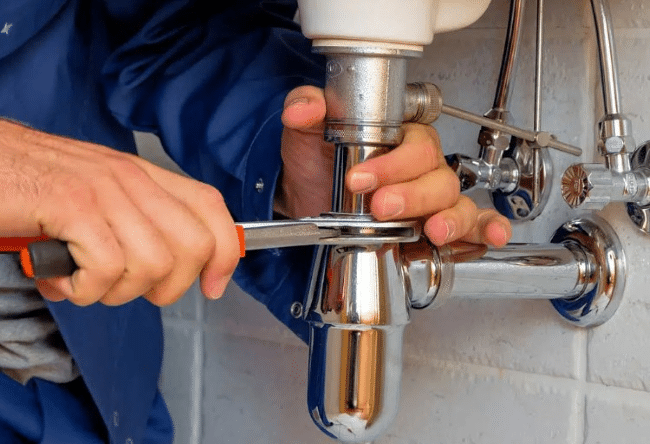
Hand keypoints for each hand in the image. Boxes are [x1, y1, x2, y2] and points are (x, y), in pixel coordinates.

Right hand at [0, 119, 238, 305]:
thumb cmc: (30, 186)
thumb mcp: (94, 201)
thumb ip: (131, 228)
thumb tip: (159, 275)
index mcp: (141, 175)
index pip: (210, 206)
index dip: (225, 252)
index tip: (214, 285)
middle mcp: (129, 178)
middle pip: (194, 244)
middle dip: (169, 286)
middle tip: (127, 288)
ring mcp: (103, 190)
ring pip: (153, 264)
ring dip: (116, 291)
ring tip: (81, 280)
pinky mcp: (72, 206)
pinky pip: (106, 269)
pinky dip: (83, 290)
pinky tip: (59, 278)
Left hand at [279, 86, 511, 246]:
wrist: (309, 202)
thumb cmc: (317, 164)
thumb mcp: (306, 136)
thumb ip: (306, 111)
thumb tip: (304, 108)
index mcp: (401, 139)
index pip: (416, 144)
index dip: (393, 163)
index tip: (360, 178)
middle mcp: (422, 167)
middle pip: (438, 176)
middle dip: (412, 195)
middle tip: (380, 206)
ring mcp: (432, 198)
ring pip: (457, 202)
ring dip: (449, 217)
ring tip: (432, 229)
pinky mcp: (434, 226)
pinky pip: (473, 226)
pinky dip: (486, 230)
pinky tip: (491, 235)